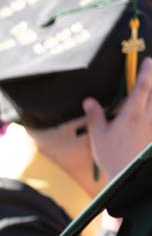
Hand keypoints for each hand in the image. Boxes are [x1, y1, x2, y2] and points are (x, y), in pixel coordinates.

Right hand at [86, 57, 151, 181]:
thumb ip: (95, 116)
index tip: (148, 61)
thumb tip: (89, 100)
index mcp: (132, 114)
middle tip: (151, 70)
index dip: (146, 73)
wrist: (127, 174)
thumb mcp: (98, 136)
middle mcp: (148, 117)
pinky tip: (149, 111)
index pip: (142, 87)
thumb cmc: (111, 156)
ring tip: (150, 90)